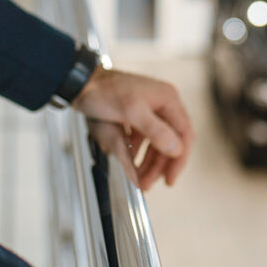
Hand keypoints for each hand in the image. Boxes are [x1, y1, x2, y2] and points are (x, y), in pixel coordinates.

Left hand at [74, 68, 193, 188]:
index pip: (184, 134)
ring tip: (141, 178)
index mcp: (168, 99)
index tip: (170, 178)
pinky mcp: (137, 116)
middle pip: (170, 142)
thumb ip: (156, 131)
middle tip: (149, 182)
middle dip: (160, 165)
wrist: (81, 83)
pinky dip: (140, 153)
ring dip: (150, 162)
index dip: (179, 159)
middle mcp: (162, 104)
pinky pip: (145, 139)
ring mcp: (150, 110)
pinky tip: (133, 163)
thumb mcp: (132, 111)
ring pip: (157, 143)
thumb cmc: (104, 90)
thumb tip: (176, 148)